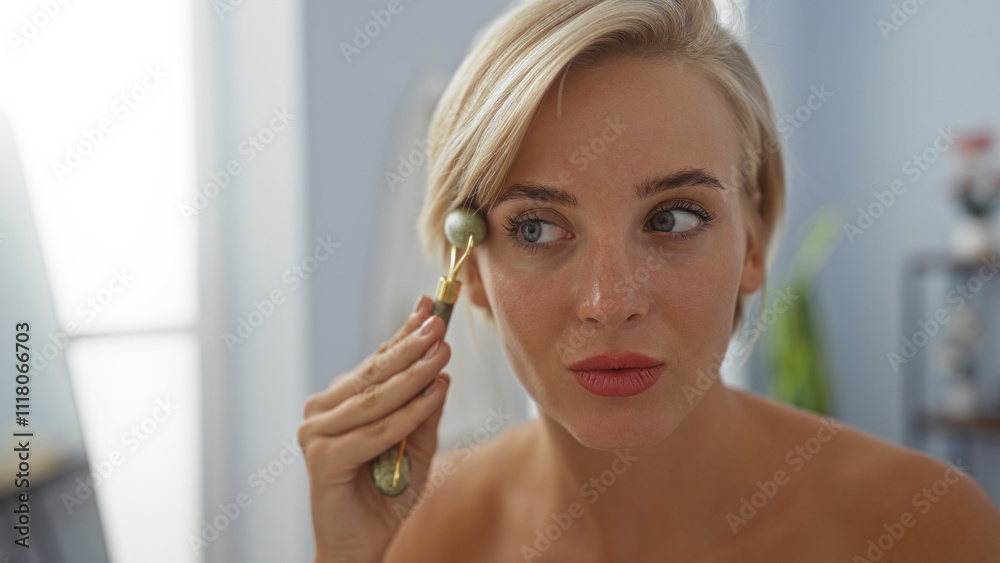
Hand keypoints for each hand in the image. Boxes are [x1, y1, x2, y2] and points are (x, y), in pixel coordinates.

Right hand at [298, 295, 450, 562]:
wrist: (362, 544)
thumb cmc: (387, 495)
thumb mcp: (417, 447)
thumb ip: (425, 412)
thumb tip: (442, 372)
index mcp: (340, 402)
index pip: (375, 361)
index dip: (402, 333)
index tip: (428, 306)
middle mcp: (322, 411)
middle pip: (373, 372)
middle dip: (410, 346)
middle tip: (439, 324)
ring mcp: (317, 432)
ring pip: (375, 398)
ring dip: (413, 375)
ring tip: (442, 354)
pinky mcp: (322, 457)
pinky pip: (375, 430)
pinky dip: (407, 413)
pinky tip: (432, 395)